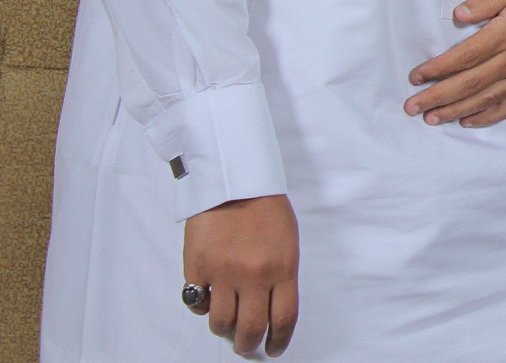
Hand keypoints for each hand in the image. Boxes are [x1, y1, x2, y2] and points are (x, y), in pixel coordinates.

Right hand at [183, 194, 297, 357]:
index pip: (283, 318)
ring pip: (220, 322)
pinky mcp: (196, 268)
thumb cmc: (266, 208)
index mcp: (282, 268)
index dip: (279, 340)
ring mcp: (223, 273)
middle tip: (247, 347)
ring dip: (224, 329)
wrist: (233, 181)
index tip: (275, 348)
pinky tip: (208, 300)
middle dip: (248, 345)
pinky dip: (202, 307)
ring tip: (228, 326)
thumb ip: (280, 276)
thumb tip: (271, 308)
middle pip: (250, 328)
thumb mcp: (287, 242)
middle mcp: (253, 276)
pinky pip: (197, 302)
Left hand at [404, 0, 505, 126]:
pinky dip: (488, 117)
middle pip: (470, 83)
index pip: (465, 56)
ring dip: (456, 110)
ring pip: (486, 98)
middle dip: (438, 96)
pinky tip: (469, 121)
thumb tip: (458, 16)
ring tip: (432, 118)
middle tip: (412, 106)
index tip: (416, 77)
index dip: (438, 69)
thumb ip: (486, 0)